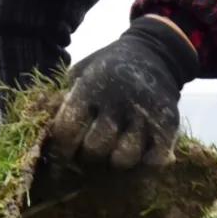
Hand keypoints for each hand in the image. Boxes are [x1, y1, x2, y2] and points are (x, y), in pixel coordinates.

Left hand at [50, 17, 198, 168]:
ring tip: (112, 153)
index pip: (67, 131)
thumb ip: (66, 100)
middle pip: (95, 149)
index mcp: (90, 86)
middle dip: (87, 157)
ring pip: (124, 159)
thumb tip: (48, 137)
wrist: (155, 51)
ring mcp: (145, 114)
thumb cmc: (108, 68)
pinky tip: (137, 155)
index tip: (58, 159)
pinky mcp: (168, 124)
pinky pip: (153, 161)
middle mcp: (118, 101)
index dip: (60, 151)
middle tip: (88, 154)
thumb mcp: (81, 73)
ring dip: (115, 161)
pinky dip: (144, 165)